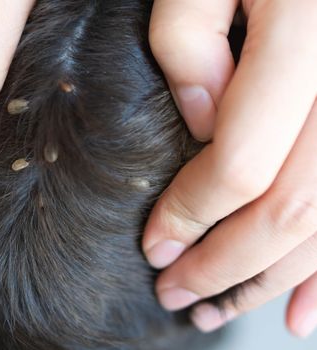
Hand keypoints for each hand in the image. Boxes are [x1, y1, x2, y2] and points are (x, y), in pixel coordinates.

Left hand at [146, 0, 316, 336]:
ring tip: (229, 314)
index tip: (154, 247)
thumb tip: (204, 124)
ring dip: (278, 278)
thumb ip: (188, 39)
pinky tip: (310, 312)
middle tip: (179, 296)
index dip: (194, 214)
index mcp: (308, 31)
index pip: (241, 161)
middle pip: (293, 206)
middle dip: (230, 265)